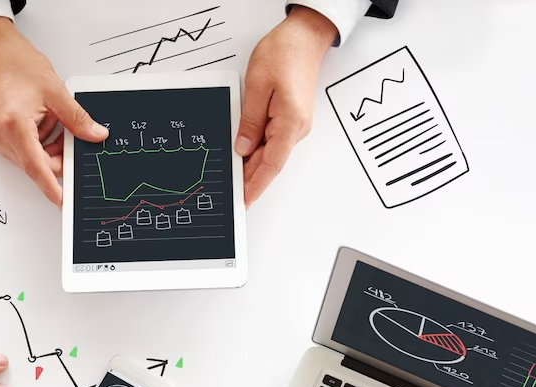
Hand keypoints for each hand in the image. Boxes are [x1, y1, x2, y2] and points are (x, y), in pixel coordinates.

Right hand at [0, 17, 107, 205]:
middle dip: (57, 154)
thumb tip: (95, 135)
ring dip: (46, 146)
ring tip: (47, 116)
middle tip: (68, 133)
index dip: (52, 187)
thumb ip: (77, 118)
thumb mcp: (55, 90)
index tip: (64, 202)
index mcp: (13, 125)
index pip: (37, 167)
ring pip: (29, 158)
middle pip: (35, 164)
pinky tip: (37, 119)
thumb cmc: (15, 63)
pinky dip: (35, 140)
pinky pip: (20, 149)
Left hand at [235, 7, 336, 205]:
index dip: (256, 185)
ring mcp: (295, 125)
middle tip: (230, 195)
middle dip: (250, 180)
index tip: (244, 201)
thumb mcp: (259, 85)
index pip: (271, 164)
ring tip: (232, 177)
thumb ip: (250, 120)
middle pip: (270, 162)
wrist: (304, 36)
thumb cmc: (285, 52)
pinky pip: (272, 142)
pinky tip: (243, 156)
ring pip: (270, 154)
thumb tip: (243, 148)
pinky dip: (257, 152)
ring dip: (252, 166)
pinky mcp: (290, 119)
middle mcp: (297, 128)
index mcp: (291, 122)